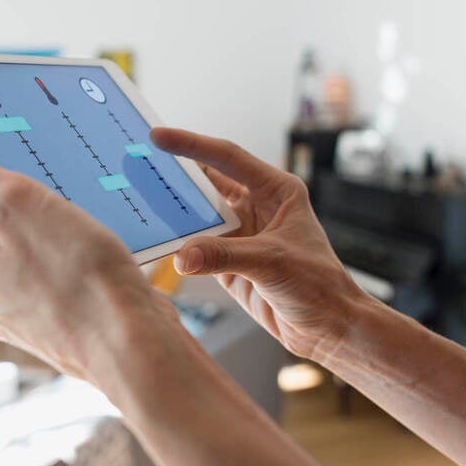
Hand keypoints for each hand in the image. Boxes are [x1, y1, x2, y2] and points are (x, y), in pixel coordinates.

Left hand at [0, 129, 179, 380]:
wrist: (133, 344)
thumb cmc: (77, 279)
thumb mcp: (16, 203)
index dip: (16, 182)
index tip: (43, 183)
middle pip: (11, 224)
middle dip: (45, 208)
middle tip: (73, 209)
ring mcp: (25, 315)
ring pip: (44, 250)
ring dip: (70, 234)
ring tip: (93, 238)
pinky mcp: (62, 323)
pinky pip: (69, 275)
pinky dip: (86, 263)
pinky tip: (106, 261)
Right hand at [150, 128, 367, 364]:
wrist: (327, 328)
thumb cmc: (318, 285)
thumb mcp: (271, 263)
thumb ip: (224, 255)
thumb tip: (181, 255)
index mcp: (276, 190)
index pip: (227, 158)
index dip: (192, 144)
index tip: (158, 136)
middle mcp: (257, 206)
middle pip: (207, 183)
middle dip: (175, 174)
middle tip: (138, 162)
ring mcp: (241, 234)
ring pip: (199, 214)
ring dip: (173, 210)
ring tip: (137, 197)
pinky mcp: (228, 261)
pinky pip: (196, 246)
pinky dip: (176, 244)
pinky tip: (154, 238)